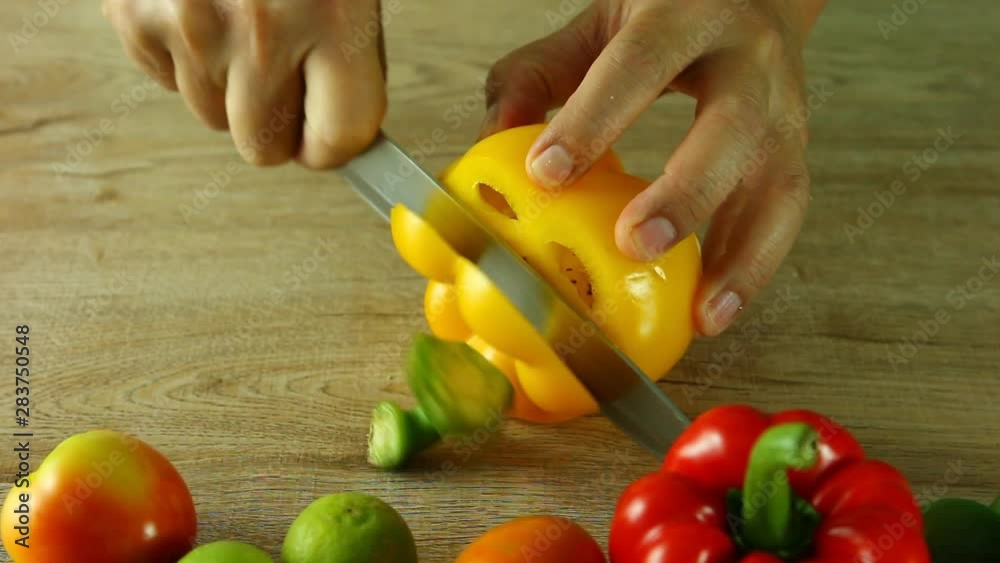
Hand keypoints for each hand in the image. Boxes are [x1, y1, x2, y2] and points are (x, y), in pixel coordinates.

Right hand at [102, 0, 386, 167]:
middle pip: (263, 146)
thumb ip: (344, 55)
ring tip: (240, 21)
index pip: (338, 139)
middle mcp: (261, 28)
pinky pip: (166, 81)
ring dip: (228, 87)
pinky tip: (203, 7)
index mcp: (333, 16)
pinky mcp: (135, 14)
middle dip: (276, 124)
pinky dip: (185, 57)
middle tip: (283, 79)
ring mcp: (190, 23)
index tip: (327, 139)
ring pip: (211, 116)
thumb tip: (337, 131)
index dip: (332, 146)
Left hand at [480, 0, 826, 336]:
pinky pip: (786, 214)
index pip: (641, 61)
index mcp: (686, 15)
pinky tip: (716, 310)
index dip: (594, 118)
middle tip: (634, 245)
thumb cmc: (667, 17)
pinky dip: (753, 266)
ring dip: (743, 255)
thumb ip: (539, 74)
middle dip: (685, 192)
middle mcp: (747, 60)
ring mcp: (783, 108)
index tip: (546, 174)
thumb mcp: (597, 25)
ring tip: (705, 314)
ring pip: (780, 183)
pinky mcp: (795, 150)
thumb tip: (493, 140)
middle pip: (732, 127)